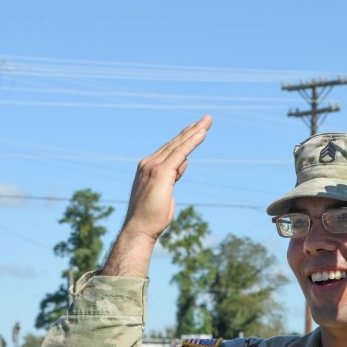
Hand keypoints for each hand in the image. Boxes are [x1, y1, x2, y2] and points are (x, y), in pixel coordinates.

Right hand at [122, 115, 212, 243]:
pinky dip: (192, 141)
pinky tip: (202, 133)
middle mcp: (149, 163)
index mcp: (149, 167)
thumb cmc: (151, 217)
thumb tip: (182, 164)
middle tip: (207, 119)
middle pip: (175, 142)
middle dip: (192, 130)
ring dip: (195, 132)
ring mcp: (153, 166)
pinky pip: (180, 152)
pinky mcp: (161, 172)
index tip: (195, 129)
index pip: (170, 149)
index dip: (184, 138)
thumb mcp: (166, 192)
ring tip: (208, 121)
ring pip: (179, 144)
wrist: (139, 228)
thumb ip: (173, 176)